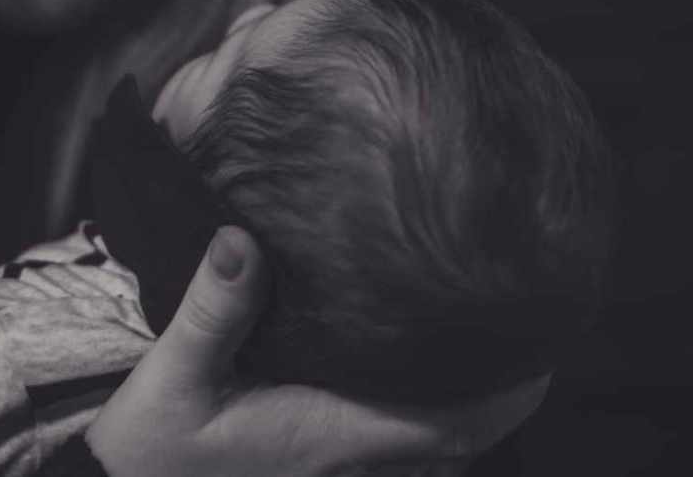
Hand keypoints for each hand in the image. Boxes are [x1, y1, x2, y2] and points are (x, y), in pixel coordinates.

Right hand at [87, 226, 549, 475]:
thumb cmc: (153, 446)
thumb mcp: (176, 374)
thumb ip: (216, 309)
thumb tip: (244, 239)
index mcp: (331, 434)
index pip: (448, 423)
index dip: (505, 393)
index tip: (539, 348)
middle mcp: (347, 462)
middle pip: (454, 443)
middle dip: (498, 400)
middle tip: (521, 339)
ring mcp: (332, 475)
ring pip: (428, 457)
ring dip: (461, 417)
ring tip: (481, 364)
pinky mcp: (311, 473)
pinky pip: (392, 463)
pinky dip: (422, 435)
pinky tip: (409, 398)